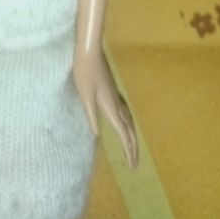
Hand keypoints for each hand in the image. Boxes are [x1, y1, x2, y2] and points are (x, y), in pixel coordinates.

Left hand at [72, 47, 138, 169]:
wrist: (89, 53)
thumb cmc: (84, 73)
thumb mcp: (84, 95)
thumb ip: (91, 114)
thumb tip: (96, 134)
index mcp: (110, 107)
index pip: (123, 133)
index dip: (128, 150)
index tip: (133, 165)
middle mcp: (117, 103)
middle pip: (130, 130)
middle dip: (133, 148)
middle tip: (135, 165)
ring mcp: (116, 97)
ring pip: (129, 121)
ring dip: (132, 137)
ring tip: (132, 150)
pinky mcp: (112, 92)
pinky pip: (125, 113)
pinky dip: (128, 125)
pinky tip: (124, 125)